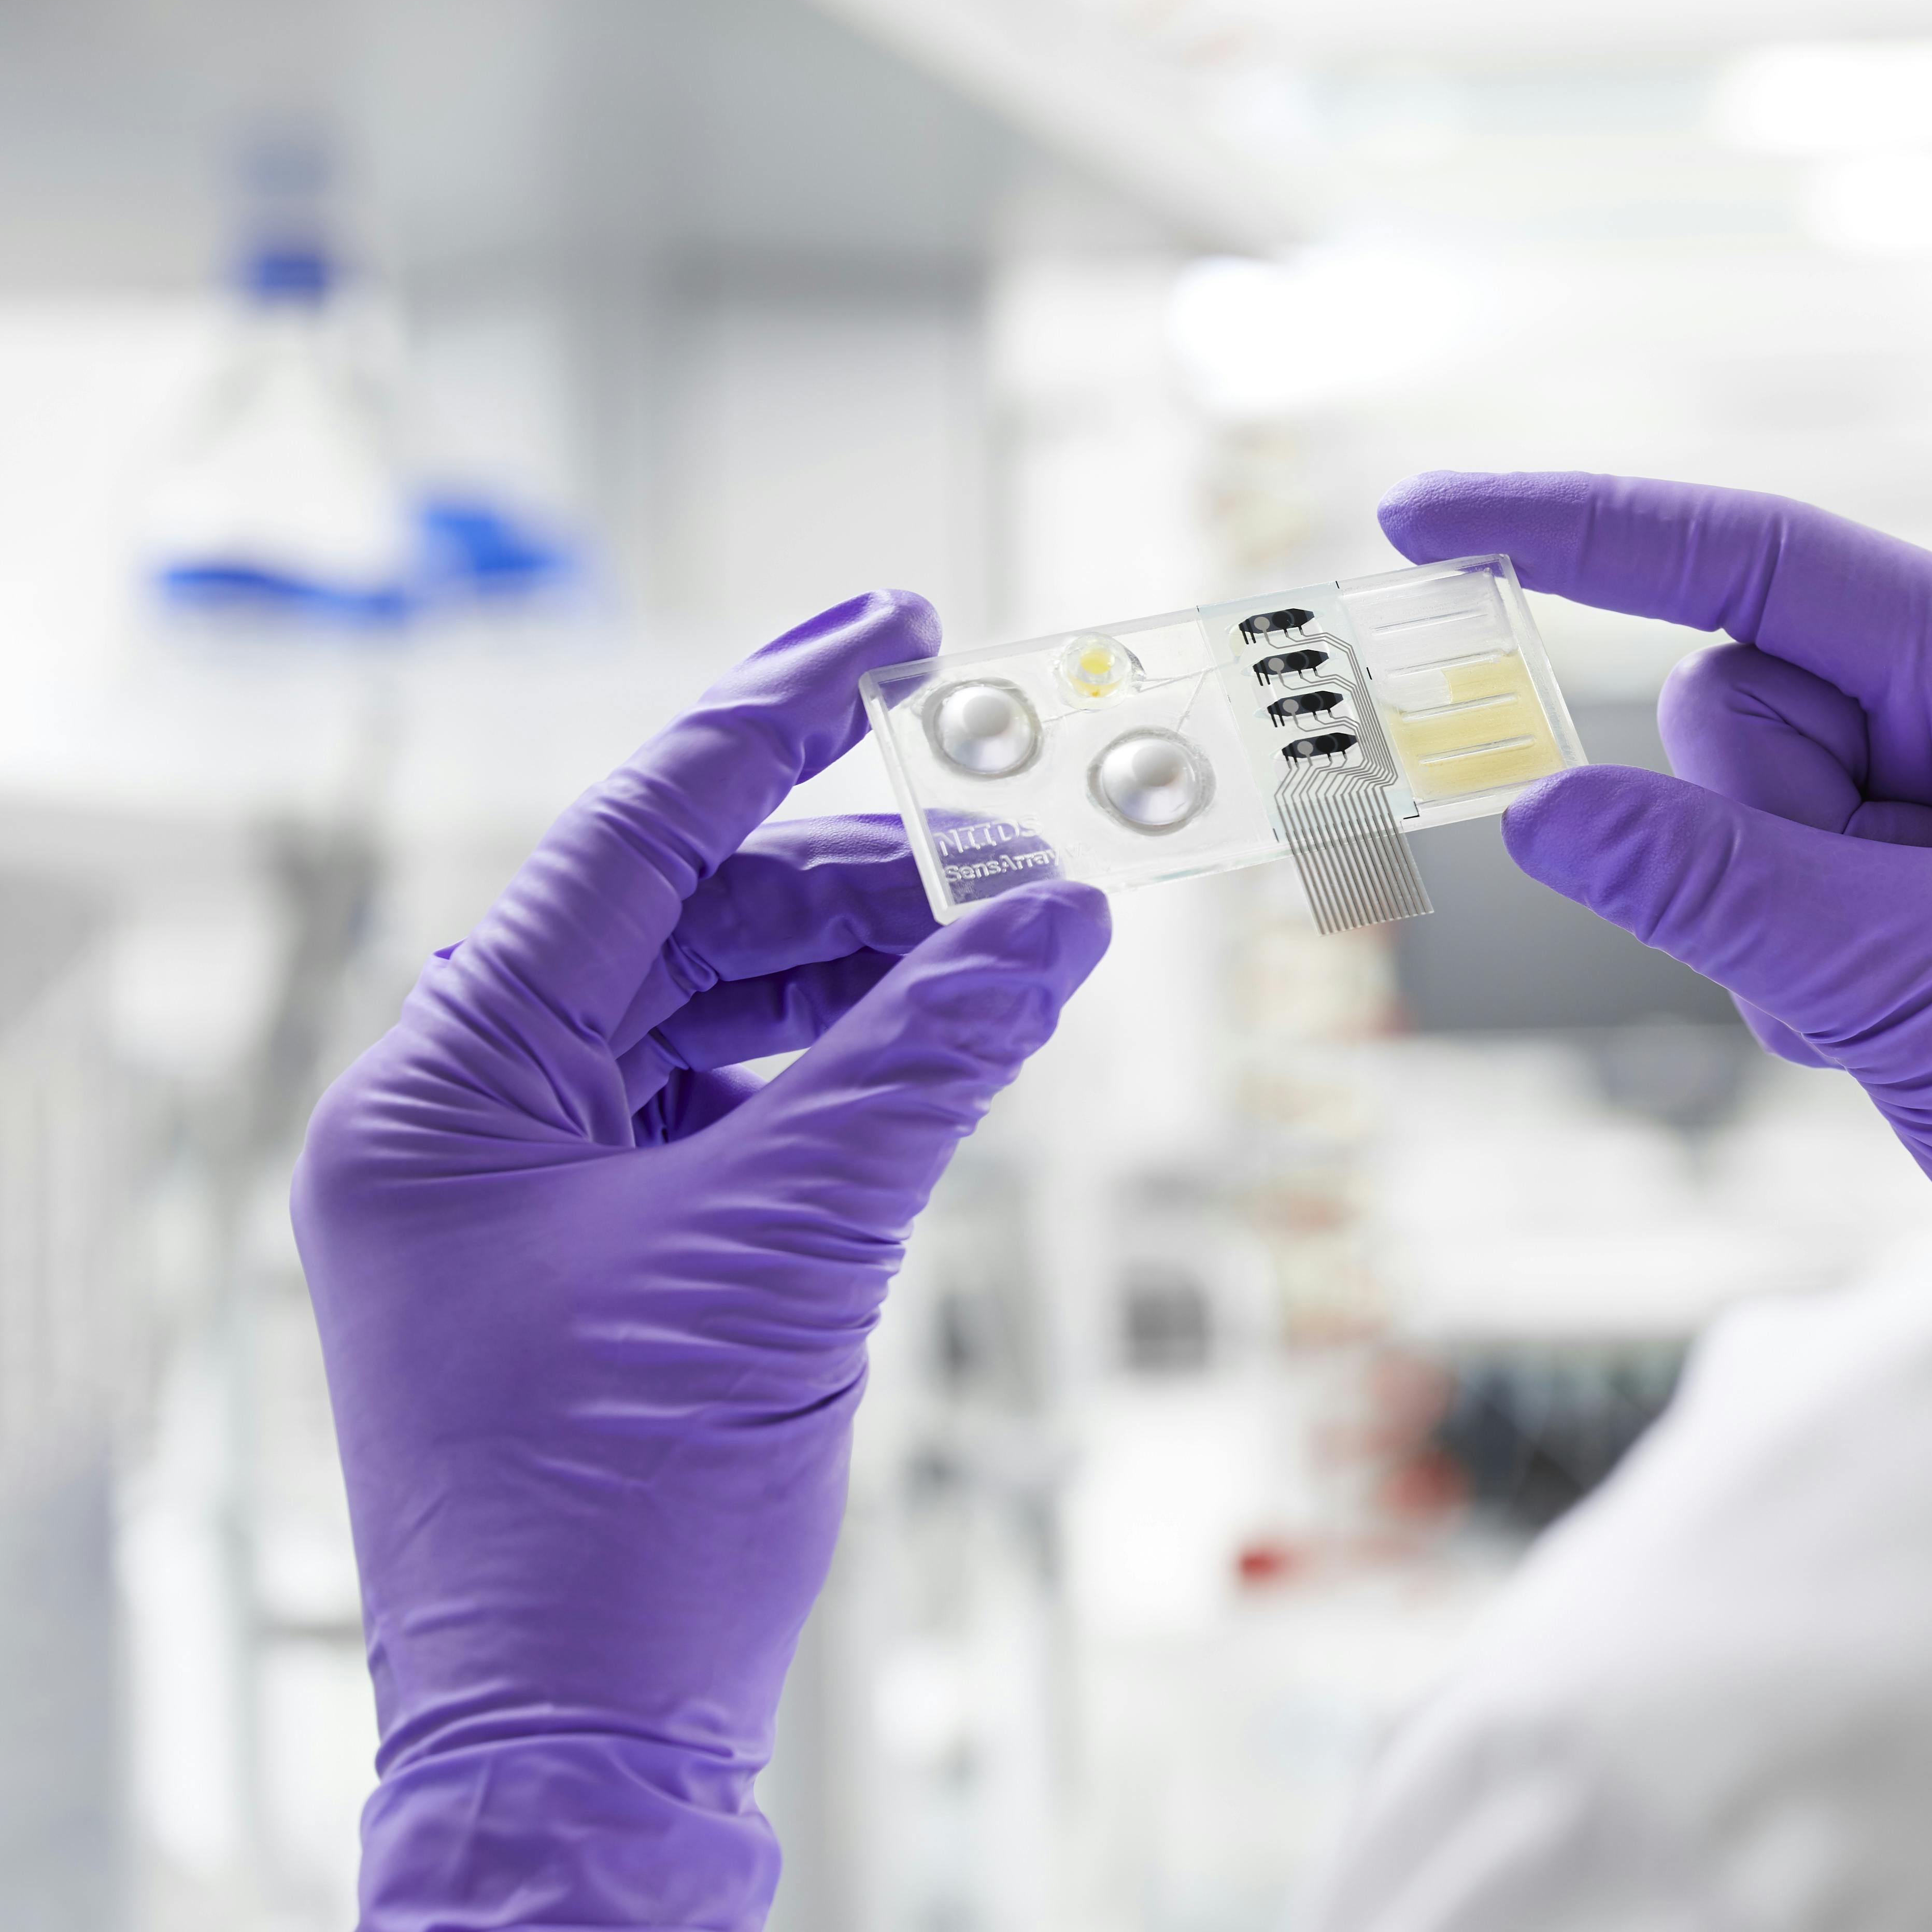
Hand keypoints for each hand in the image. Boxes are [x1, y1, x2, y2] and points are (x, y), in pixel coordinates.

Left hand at [294, 593, 1110, 1929]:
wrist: (583, 1745)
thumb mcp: (793, 1244)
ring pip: (714, 1010)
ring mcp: (525, 1189)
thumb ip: (927, 1059)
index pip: (625, 845)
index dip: (768, 717)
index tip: (888, 622)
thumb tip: (1053, 918)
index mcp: (441, 1093)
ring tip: (1015, 934)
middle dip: (859, 870)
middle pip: (681, 922)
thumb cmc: (628, 1512)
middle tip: (1023, 833)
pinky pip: (726, 1104)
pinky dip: (842, 1067)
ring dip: (866, 968)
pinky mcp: (598, 1251)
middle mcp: (462, 1119)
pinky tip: (952, 1033)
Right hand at [1381, 475, 1931, 1201]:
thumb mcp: (1909, 977)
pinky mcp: (1910, 870)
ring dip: (1770, 923)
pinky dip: (1791, 971)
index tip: (1426, 517)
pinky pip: (1752, 883)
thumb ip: (1712, 885)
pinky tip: (1897, 1029)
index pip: (1764, 556)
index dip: (1586, 529)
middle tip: (1867, 951)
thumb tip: (1534, 807)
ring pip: (1724, 802)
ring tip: (1896, 1007)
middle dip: (1752, 832)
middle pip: (1735, 698)